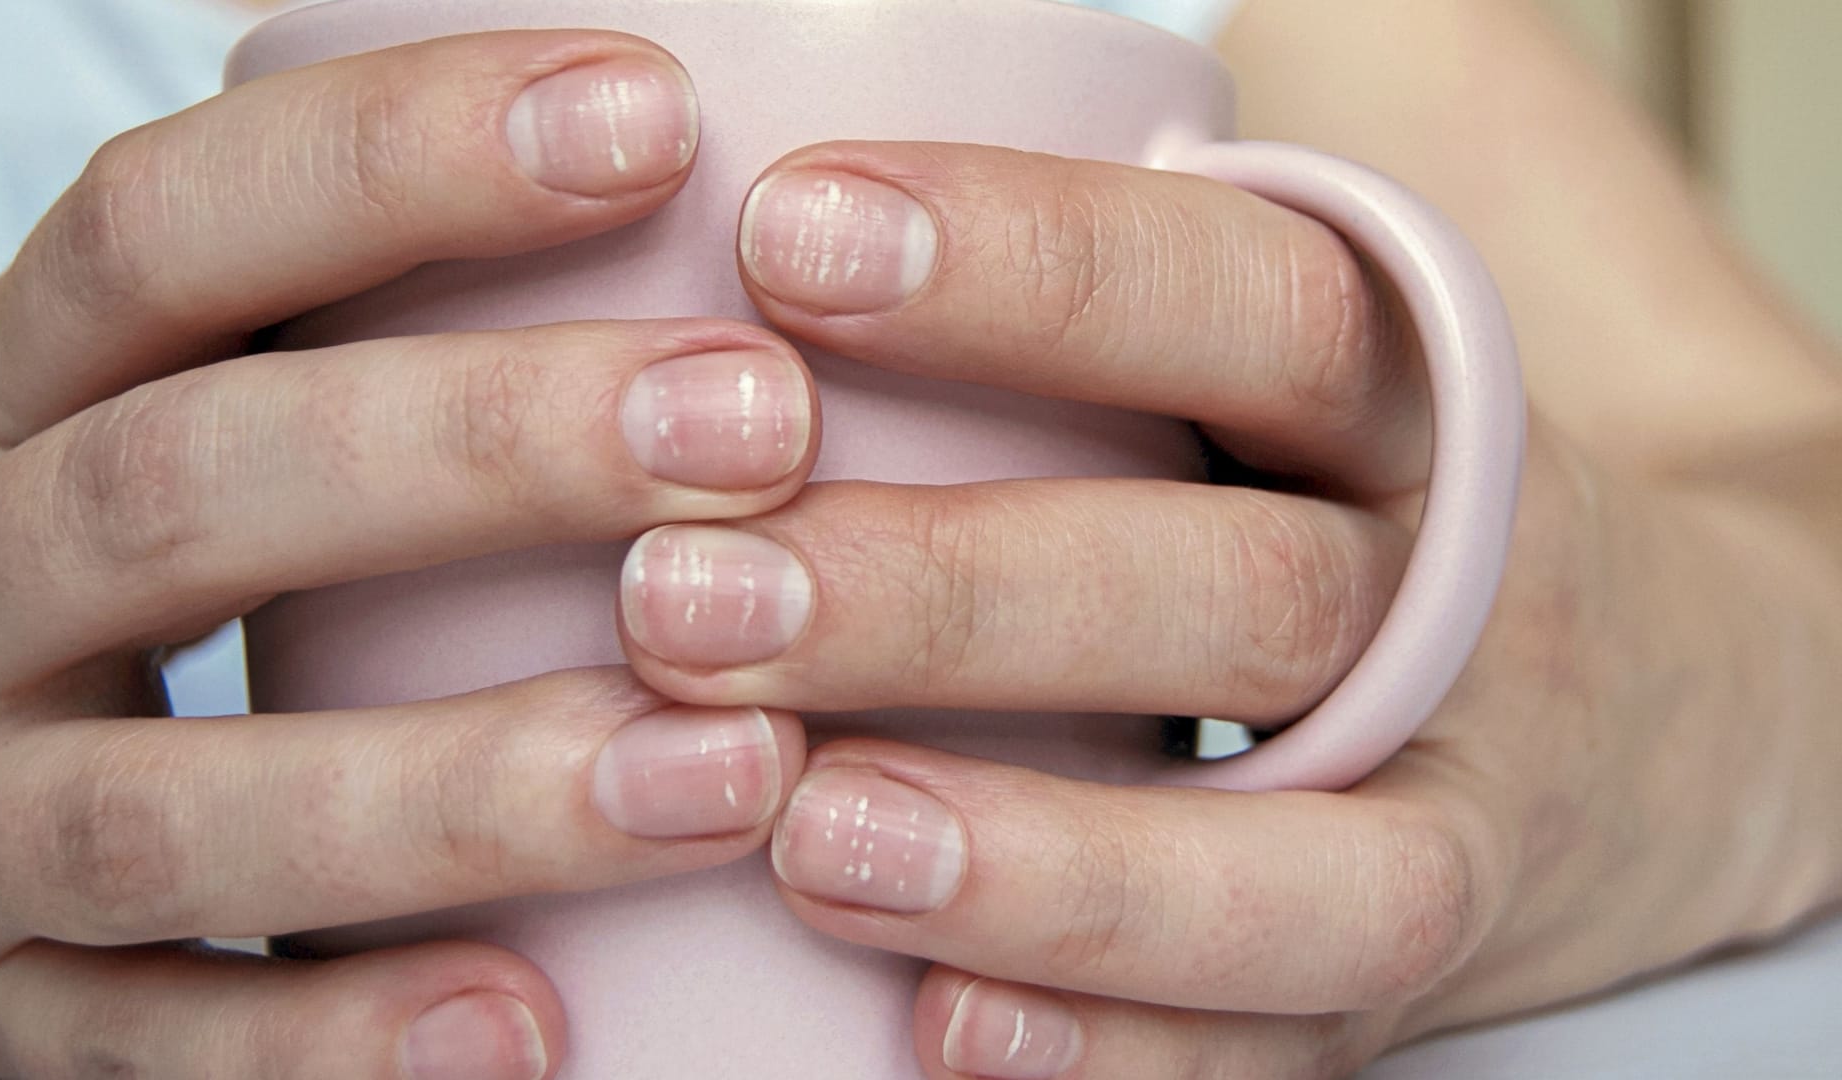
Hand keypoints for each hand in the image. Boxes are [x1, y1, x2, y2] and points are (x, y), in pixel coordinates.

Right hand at [0, 32, 819, 1079]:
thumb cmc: (121, 540)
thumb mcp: (176, 399)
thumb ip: (345, 330)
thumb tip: (693, 128)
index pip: (164, 230)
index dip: (398, 160)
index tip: (655, 117)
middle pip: (183, 491)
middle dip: (479, 451)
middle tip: (756, 426)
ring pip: (167, 809)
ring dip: (456, 789)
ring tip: (734, 769)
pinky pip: (149, 1047)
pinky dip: (337, 1047)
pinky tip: (536, 1028)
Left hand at [615, 138, 1841, 1075]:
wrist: (1681, 711)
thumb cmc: (1386, 480)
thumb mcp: (1327, 313)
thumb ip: (1161, 207)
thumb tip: (861, 18)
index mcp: (1422, 405)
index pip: (1256, 300)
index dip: (1033, 267)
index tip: (784, 237)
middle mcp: (1454, 610)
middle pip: (1239, 591)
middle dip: (966, 594)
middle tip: (692, 591)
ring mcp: (1451, 819)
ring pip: (1302, 864)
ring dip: (1050, 854)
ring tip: (802, 831)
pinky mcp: (1406, 992)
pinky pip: (1287, 1051)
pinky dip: (1120, 1057)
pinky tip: (936, 1038)